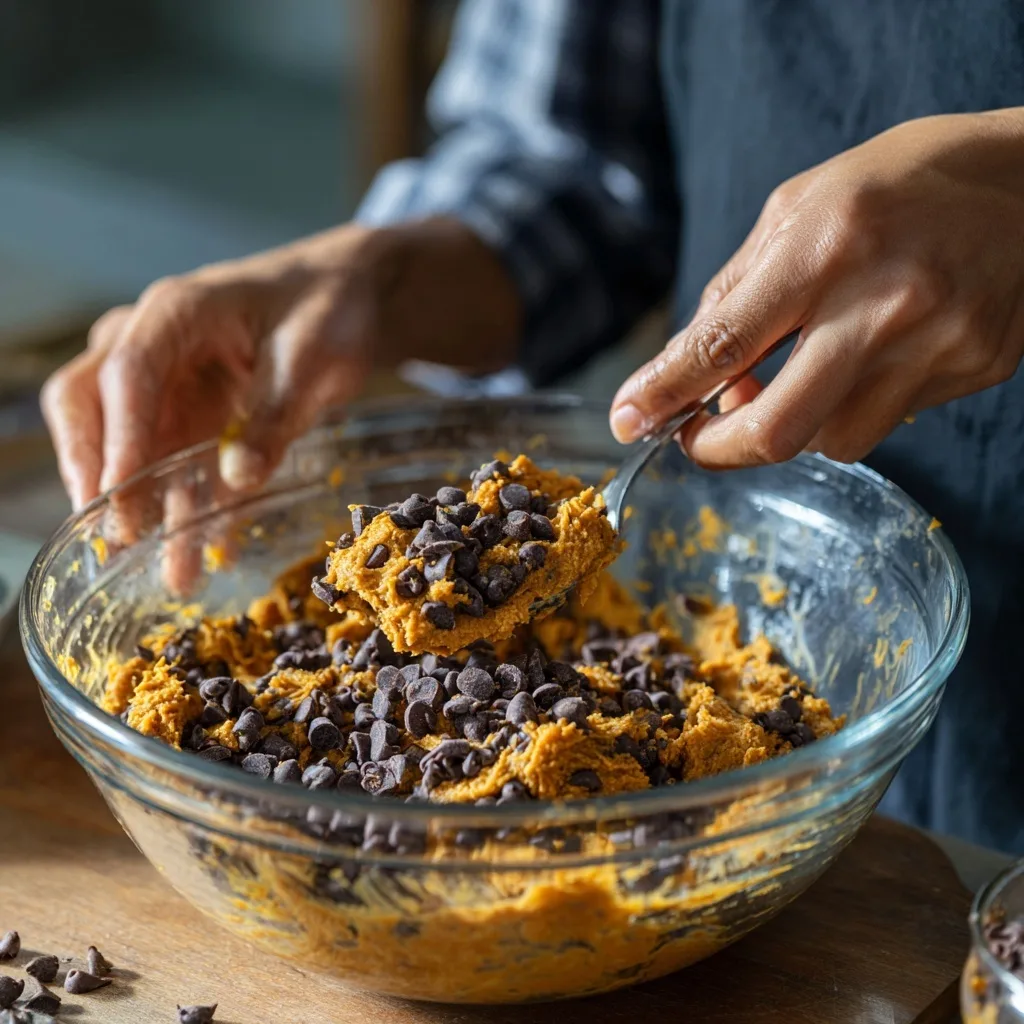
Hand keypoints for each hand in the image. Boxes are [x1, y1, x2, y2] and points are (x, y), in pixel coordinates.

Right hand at [42, 218, 519, 509]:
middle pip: (89, 402)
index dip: (119, 438)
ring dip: (148, 508)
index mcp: (178, 312)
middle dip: (97, 471)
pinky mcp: (191, 414)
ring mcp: (168, 381)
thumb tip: (238, 477)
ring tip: (175, 574)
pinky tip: (209, 552)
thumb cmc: (329, 308)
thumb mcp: (312, 358)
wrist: (350, 300)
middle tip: (120, 535)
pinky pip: (176, 464)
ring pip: (131, 446)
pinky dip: (189, 506)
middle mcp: (154, 344)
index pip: (127, 374)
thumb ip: (275, 415)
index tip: (119, 497)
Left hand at [609, 108, 1023, 466]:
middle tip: (696, 438)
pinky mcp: (974, 370)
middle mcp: (883, 303)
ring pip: (830, 442)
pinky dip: (849, 408)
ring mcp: (937, 344)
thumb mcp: (799, 207)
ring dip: (791, 427)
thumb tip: (686, 369)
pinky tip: (860, 364)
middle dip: (719, 449)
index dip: (664, 394)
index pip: (722, 345)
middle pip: (778, 429)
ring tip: (794, 378)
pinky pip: (886, 423)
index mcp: (827, 247)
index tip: (628, 420)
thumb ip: (736, 293)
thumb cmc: (902, 182)